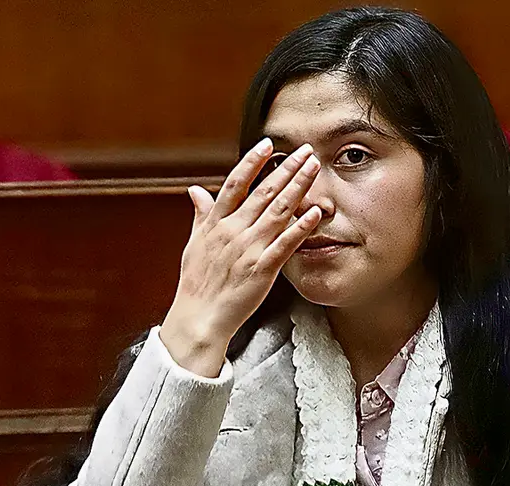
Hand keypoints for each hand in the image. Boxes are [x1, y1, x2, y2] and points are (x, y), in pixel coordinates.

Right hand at [160, 139, 322, 376]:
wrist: (199, 317)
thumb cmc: (197, 283)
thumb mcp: (193, 244)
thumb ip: (200, 215)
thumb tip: (195, 190)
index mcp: (216, 223)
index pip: (235, 184)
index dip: (252, 162)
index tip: (267, 144)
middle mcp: (233, 231)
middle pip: (263, 192)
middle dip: (286, 168)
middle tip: (305, 150)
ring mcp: (249, 249)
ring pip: (277, 211)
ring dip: (298, 187)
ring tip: (314, 168)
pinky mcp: (263, 268)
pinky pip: (286, 244)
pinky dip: (301, 226)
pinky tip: (315, 211)